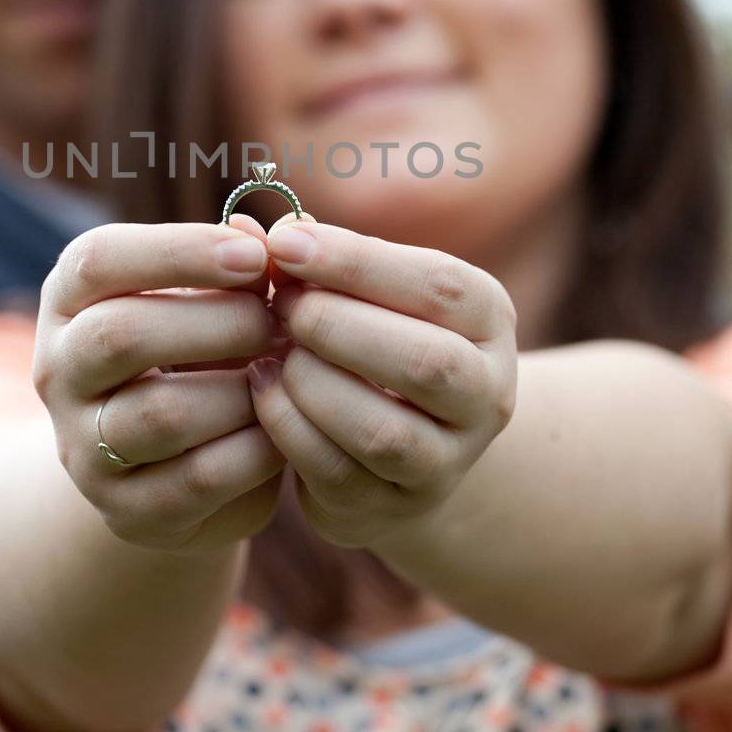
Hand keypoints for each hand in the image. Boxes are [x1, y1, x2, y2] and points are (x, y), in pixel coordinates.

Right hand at [33, 217, 288, 553]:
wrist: (164, 469)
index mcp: (68, 301)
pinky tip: (282, 426)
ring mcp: (84, 450)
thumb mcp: (205, 300)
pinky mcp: (127, 512)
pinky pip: (199, 477)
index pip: (100, 260)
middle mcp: (58, 373)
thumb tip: (278, 233)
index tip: (256, 255)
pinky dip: (256, 449)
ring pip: (161, 413)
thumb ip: (239, 266)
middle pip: (120, 335)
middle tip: (279, 320)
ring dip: (241, 389)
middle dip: (218, 322)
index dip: (180, 250)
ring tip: (282, 374)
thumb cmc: (195, 355)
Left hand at [245, 215, 517, 551]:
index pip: (437, 285)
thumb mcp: (363, 293)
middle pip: (425, 362)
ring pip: (383, 431)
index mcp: (488, 320)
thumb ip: (314, 258)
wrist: (398, 445)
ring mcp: (449, 460)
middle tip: (280, 306)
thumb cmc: (372, 338)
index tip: (284, 242)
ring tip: (271, 354)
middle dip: (337, 327)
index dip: (356, 262)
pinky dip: (289, 427)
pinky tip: (263, 390)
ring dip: (313, 384)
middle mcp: (488, 393)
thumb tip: (243, 225)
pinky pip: (338, 472)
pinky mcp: (397, 506)